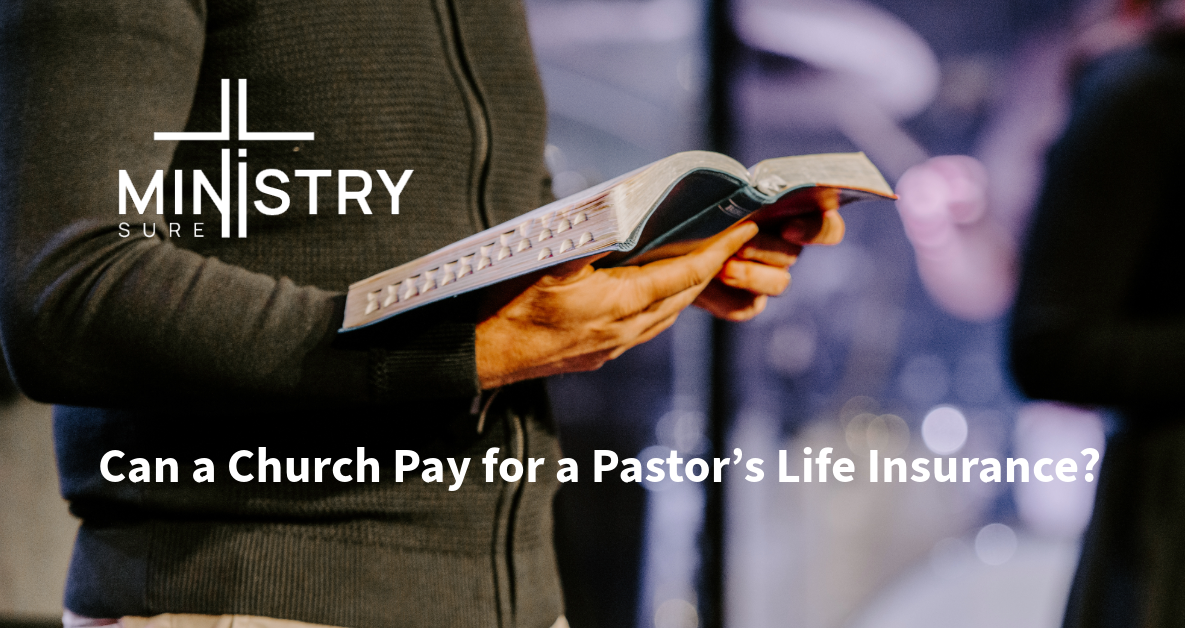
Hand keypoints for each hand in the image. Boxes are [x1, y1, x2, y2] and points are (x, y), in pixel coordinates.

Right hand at [476, 222, 759, 388]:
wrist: (483, 356)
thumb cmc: (509, 307)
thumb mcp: (550, 262)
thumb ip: (592, 240)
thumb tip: (627, 217)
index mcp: (620, 302)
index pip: (686, 273)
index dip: (718, 250)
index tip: (742, 229)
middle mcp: (624, 329)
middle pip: (683, 295)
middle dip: (710, 266)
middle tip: (728, 239)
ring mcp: (613, 346)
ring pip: (666, 316)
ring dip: (687, 289)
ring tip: (698, 262)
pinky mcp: (599, 356)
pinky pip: (645, 330)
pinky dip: (661, 308)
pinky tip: (653, 295)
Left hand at [696, 194, 844, 320]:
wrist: (671, 235)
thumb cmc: (701, 204)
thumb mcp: (719, 192)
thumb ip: (743, 195)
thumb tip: (750, 194)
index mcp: (792, 216)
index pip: (828, 228)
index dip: (816, 230)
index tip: (788, 227)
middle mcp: (785, 248)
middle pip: (793, 255)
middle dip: (766, 249)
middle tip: (739, 245)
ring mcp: (768, 277)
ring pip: (778, 283)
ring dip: (751, 275)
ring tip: (722, 267)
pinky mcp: (745, 302)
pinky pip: (745, 307)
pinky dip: (725, 298)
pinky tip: (706, 285)